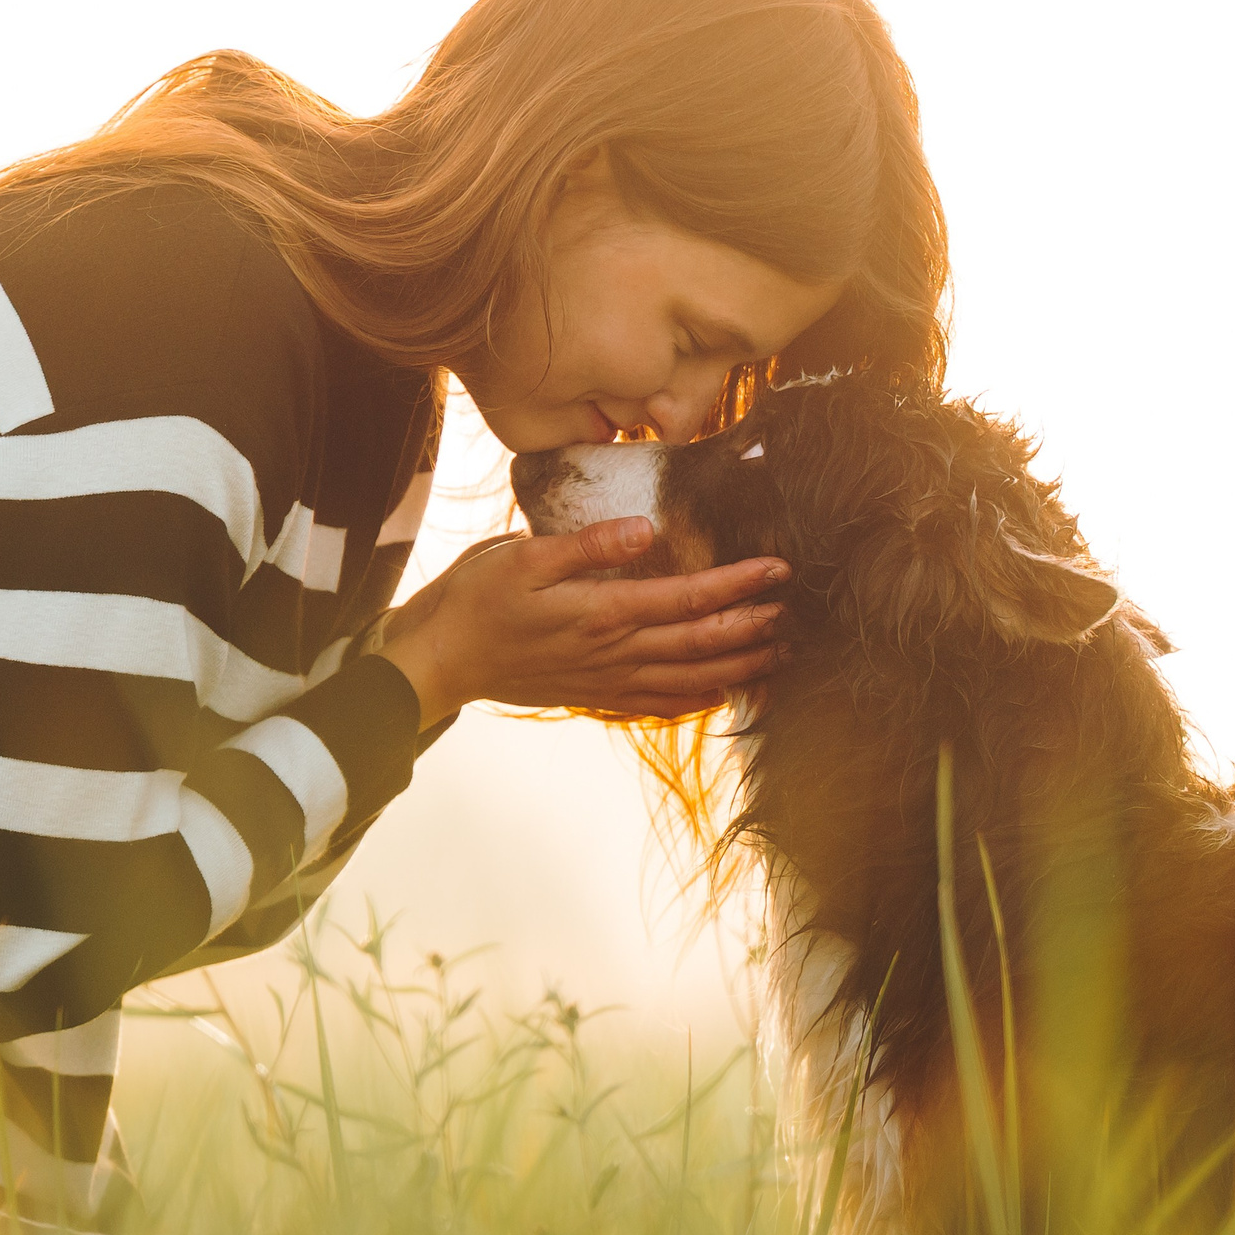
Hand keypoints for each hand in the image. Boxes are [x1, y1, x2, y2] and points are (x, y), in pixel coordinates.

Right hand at [377, 519, 789, 729]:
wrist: (438, 662)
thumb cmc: (475, 601)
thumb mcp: (522, 557)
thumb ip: (587, 544)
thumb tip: (646, 530)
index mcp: (601, 612)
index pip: (687, 598)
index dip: (738, 585)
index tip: (778, 570)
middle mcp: (613, 652)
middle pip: (700, 644)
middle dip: (753, 628)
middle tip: (796, 614)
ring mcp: (605, 679)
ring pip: (688, 679)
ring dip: (737, 667)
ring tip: (779, 655)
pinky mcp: (593, 694)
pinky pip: (657, 704)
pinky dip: (696, 701)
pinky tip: (720, 694)